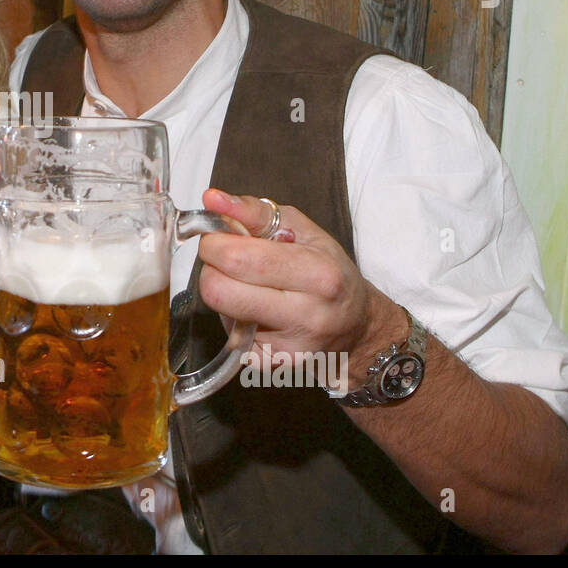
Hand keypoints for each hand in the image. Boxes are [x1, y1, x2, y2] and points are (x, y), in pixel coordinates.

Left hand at [195, 189, 405, 370]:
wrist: (356, 328)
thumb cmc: (327, 271)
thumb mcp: (303, 229)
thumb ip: (254, 211)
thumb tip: (211, 199)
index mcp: (318, 274)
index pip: (237, 258)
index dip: (214, 243)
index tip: (220, 237)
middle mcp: (307, 315)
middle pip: (219, 290)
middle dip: (212, 268)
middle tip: (227, 261)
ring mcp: (288, 348)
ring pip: (219, 314)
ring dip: (222, 293)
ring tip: (247, 286)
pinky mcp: (271, 367)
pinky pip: (228, 338)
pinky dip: (232, 319)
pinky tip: (255, 312)